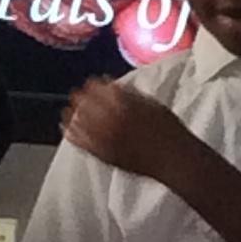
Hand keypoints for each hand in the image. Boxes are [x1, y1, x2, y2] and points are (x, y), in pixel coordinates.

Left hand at [61, 77, 194, 183]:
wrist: (174, 158)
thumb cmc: (168, 130)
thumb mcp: (152, 104)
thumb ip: (130, 94)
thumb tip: (111, 86)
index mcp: (125, 103)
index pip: (99, 89)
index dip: (92, 85)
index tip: (89, 83)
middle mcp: (112, 118)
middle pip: (86, 105)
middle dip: (79, 98)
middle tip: (75, 95)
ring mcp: (107, 138)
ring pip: (81, 123)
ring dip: (72, 114)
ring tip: (67, 111)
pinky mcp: (105, 154)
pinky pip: (82, 144)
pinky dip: (72, 135)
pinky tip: (66, 130)